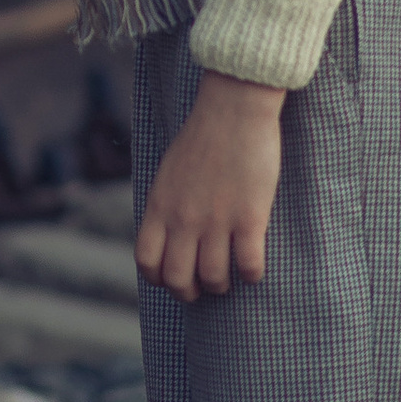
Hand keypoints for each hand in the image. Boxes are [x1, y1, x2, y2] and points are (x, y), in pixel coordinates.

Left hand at [136, 69, 284, 300]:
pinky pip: (249, 266)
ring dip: (222, 284)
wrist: (233, 110)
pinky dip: (251, 274)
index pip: (147, 262)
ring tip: (229, 276)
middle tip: (203, 285)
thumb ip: (166, 204)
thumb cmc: (203, 137)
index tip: (173, 277)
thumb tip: (166, 234)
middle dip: (190, 291)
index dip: (159, 278)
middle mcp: (184, 219)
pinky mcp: (249, 218)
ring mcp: (216, 220)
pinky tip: (253, 265)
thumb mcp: (169, 172)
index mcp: (160, 206)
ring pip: (214, 278)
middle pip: (178, 279)